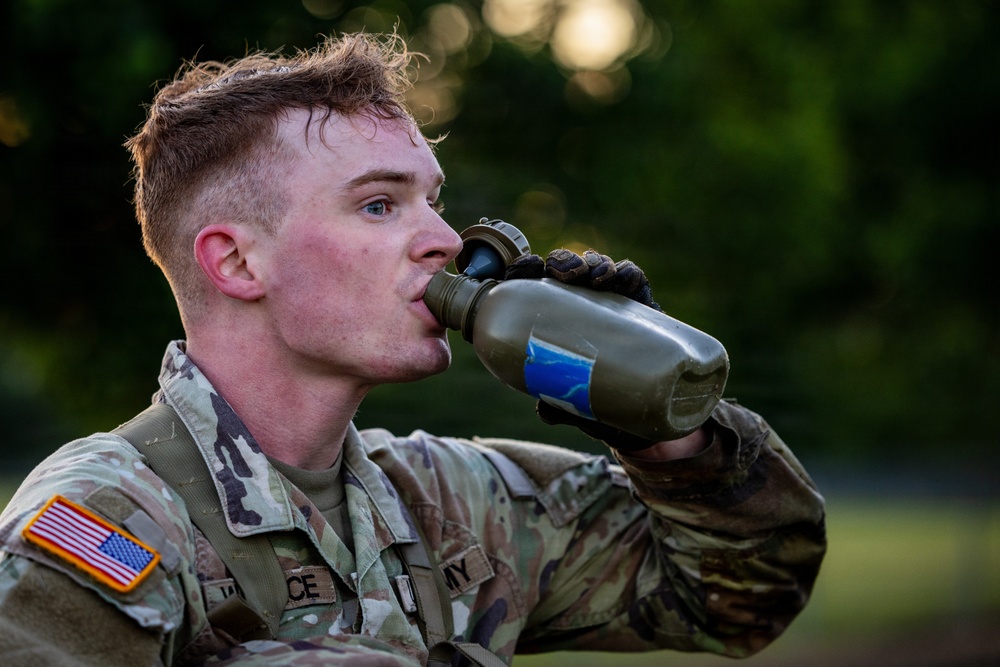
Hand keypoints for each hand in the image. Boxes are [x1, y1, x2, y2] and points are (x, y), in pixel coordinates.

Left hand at [503, 248, 662, 451]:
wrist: (642, 410)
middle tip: (564, 274)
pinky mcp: (640, 306)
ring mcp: (608, 303)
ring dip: (595, 264)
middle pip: (564, 269)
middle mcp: (578, 305)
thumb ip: (559, 405)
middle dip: (562, 262)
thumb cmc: (596, 402)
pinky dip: (628, 274)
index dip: (525, 269)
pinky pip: (633, 281)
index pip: (531, 284)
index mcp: (551, 319)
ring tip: (597, 277)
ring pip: (597, 269)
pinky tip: (624, 278)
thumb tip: (545, 410)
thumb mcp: (573, 404)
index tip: (525, 268)